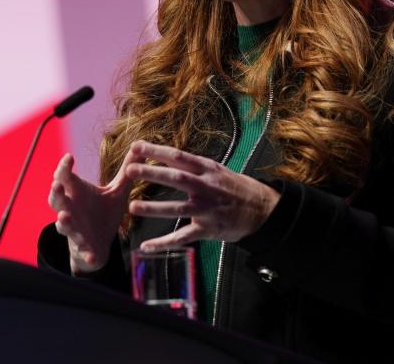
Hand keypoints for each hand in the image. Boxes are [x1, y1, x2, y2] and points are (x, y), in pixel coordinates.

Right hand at [47, 149, 137, 273]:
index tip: (69, 157)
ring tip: (64, 217)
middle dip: (55, 192)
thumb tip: (139, 147)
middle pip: (56, 199)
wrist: (101, 244)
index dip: (63, 167)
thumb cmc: (104, 213)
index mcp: (77, 193)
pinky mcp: (83, 248)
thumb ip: (126, 171)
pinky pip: (82, 251)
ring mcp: (75, 229)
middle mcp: (71, 209)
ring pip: (63, 225)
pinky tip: (91, 256)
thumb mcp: (117, 191)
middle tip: (56, 184)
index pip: (64, 177)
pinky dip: (86, 254)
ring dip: (63, 221)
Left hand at [124, 141, 279, 250]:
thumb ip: (194, 166)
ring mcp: (207, 210)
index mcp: (208, 170)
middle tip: (130, 169)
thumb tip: (168, 156)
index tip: (136, 146)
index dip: (156, 151)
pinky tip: (147, 246)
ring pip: (177, 209)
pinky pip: (182, 238)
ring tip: (133, 206)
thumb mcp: (218, 170)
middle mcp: (206, 188)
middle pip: (176, 178)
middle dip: (152, 173)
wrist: (263, 210)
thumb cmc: (238, 188)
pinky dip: (163, 244)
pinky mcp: (208, 230)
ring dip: (154, 208)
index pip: (178, 157)